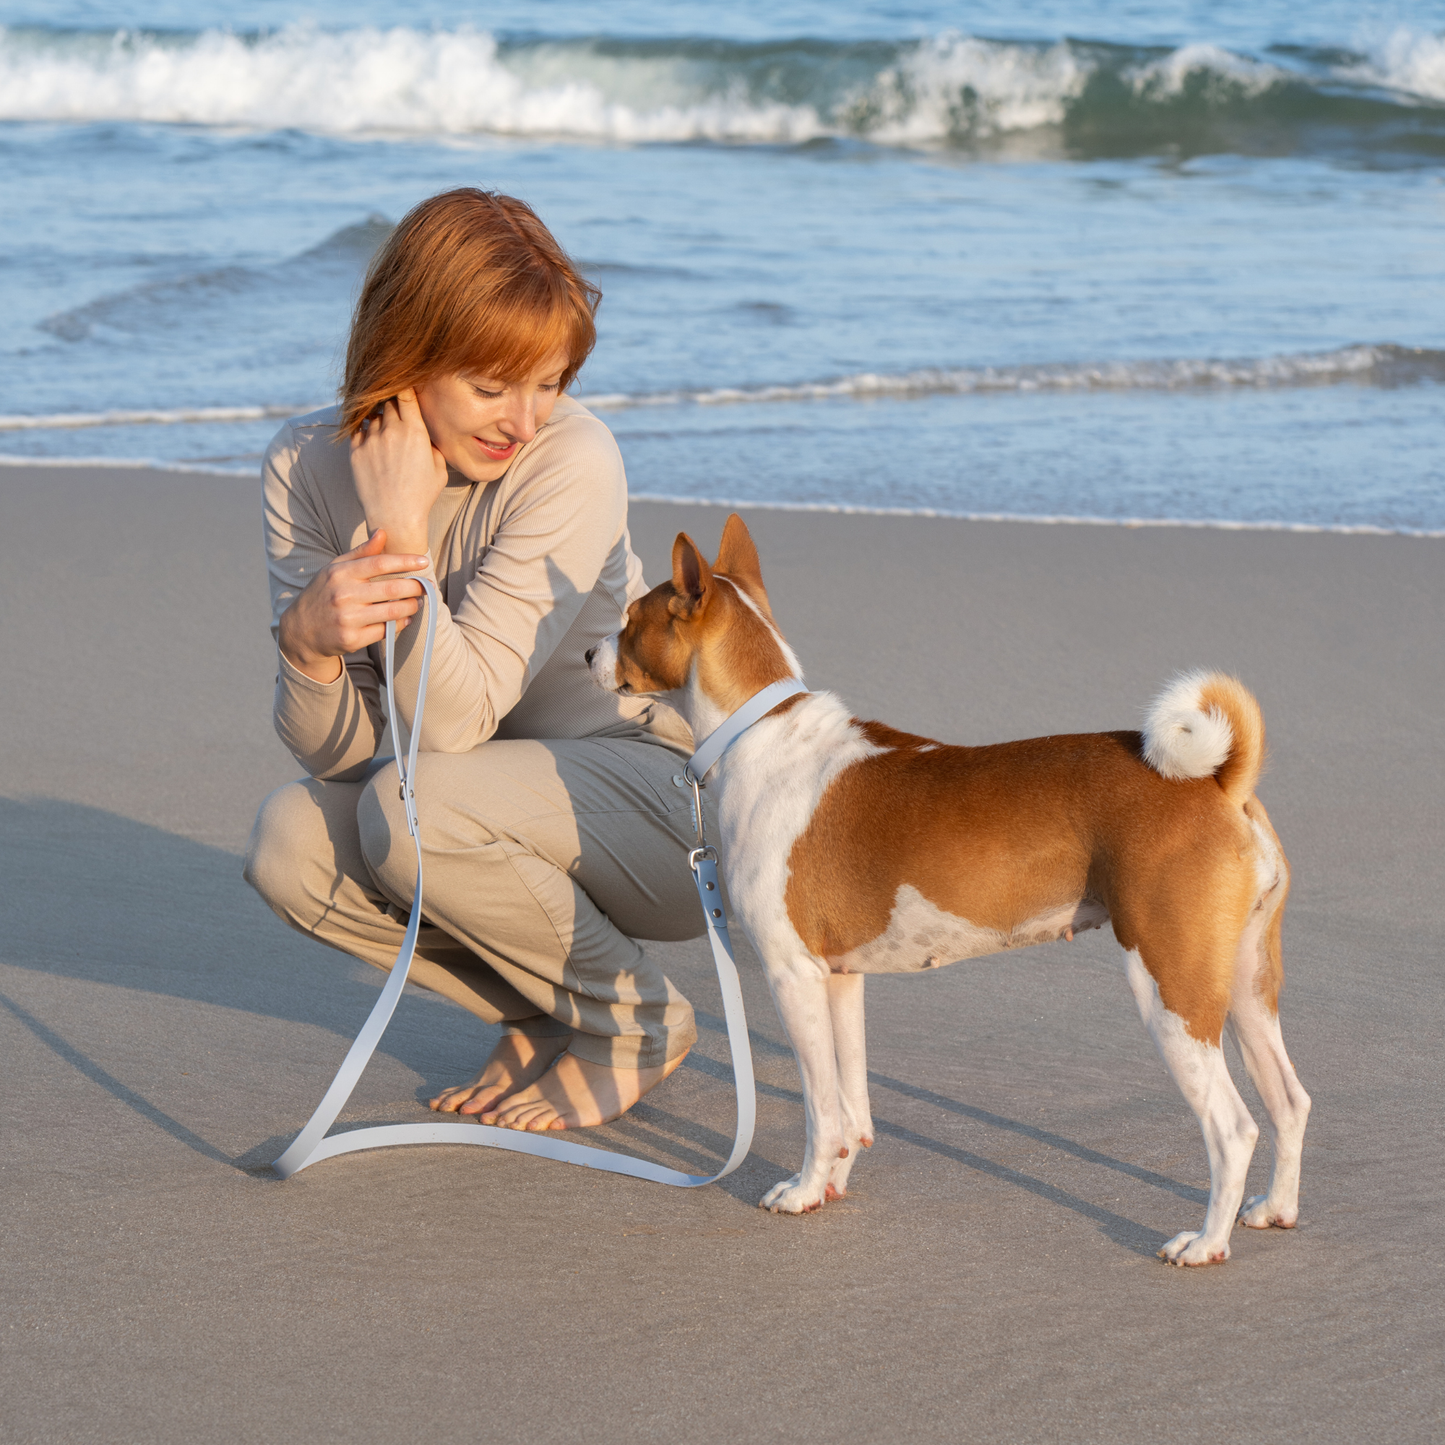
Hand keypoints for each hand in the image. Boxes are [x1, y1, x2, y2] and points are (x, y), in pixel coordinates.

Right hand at [277, 530, 429, 682]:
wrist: (300, 630)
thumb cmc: (323, 594)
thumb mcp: (335, 569)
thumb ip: (361, 553)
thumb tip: (383, 532)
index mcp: (340, 574)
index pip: (379, 563)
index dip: (405, 561)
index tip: (424, 561)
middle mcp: (343, 595)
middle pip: (391, 589)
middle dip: (414, 587)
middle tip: (424, 586)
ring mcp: (348, 619)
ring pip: (392, 612)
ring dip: (411, 606)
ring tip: (417, 602)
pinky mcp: (352, 639)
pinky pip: (385, 631)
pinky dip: (400, 624)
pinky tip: (406, 618)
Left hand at [349, 387, 448, 556]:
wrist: (395, 517)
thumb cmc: (422, 496)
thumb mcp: (439, 468)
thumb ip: (432, 444)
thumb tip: (424, 433)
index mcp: (415, 432)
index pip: (406, 394)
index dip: (406, 387)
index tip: (406, 386)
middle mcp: (391, 431)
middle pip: (388, 401)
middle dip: (392, 402)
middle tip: (395, 407)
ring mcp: (371, 440)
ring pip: (373, 415)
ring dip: (379, 417)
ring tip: (385, 429)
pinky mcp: (355, 452)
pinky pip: (357, 430)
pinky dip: (364, 429)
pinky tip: (371, 437)